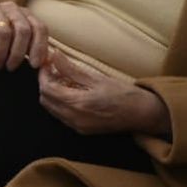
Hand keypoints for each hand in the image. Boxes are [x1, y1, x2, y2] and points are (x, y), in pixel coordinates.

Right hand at [0, 0, 52, 71]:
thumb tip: (47, 61)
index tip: (34, 65)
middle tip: (12, 67)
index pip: (39, 28)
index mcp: (24, 13)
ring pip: (5, 32)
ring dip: (2, 53)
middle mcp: (11, 8)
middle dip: (18, 53)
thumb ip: (28, 45)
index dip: (39, 47)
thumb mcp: (13, 36)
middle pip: (23, 30)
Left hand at [37, 53, 170, 135]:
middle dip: (46, 84)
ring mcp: (78, 127)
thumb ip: (71, 69)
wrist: (142, 114)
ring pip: (52, 109)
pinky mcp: (82, 130)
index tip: (47, 63)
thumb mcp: (97, 78)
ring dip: (52, 94)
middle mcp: (74, 118)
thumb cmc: (124, 94)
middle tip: (54, 69)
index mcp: (78, 104)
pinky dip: (61, 103)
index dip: (43, 74)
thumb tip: (54, 56)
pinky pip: (62, 116)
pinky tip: (72, 92)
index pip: (47, 89)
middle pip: (45, 100)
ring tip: (63, 79)